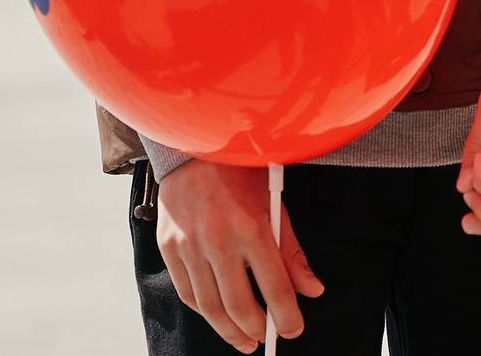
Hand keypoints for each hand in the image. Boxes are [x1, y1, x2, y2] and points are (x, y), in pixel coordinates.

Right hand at [155, 160, 324, 352]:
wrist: (192, 145)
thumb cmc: (239, 171)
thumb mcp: (274, 204)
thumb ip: (291, 251)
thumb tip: (312, 290)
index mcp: (251, 225)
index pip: (275, 287)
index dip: (287, 316)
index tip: (294, 330)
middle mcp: (217, 238)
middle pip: (239, 305)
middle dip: (256, 330)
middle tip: (266, 340)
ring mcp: (188, 244)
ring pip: (210, 306)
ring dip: (229, 331)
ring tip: (243, 340)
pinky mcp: (168, 246)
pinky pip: (187, 292)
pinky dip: (204, 311)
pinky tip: (218, 316)